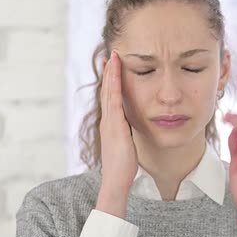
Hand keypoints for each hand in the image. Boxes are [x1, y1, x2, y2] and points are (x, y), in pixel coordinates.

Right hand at [97, 50, 137, 217]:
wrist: (116, 180)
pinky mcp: (115, 125)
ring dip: (111, 74)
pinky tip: (116, 72)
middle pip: (107, 91)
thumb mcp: (125, 146)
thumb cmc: (122, 167)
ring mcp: (110, 122)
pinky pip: (114, 100)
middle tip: (112, 55)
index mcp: (111, 125)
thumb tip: (129, 130)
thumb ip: (126, 135)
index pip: (110, 99)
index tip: (114, 68)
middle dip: (109, 73)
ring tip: (113, 57)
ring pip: (109, 92)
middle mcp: (108, 121)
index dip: (111, 83)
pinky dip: (114, 84)